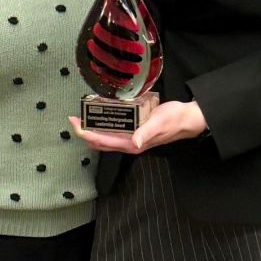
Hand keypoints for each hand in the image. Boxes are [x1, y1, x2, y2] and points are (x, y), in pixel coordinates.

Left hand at [70, 100, 207, 155]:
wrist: (187, 119)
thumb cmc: (175, 120)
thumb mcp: (160, 123)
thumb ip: (146, 133)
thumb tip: (134, 143)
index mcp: (133, 144)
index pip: (103, 141)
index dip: (86, 134)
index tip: (75, 123)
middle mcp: (130, 143)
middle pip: (100, 142)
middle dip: (84, 132)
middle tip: (73, 118)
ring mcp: (131, 138)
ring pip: (105, 138)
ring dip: (92, 130)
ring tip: (81, 117)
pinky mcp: (134, 131)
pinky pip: (114, 132)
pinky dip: (103, 126)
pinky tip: (99, 116)